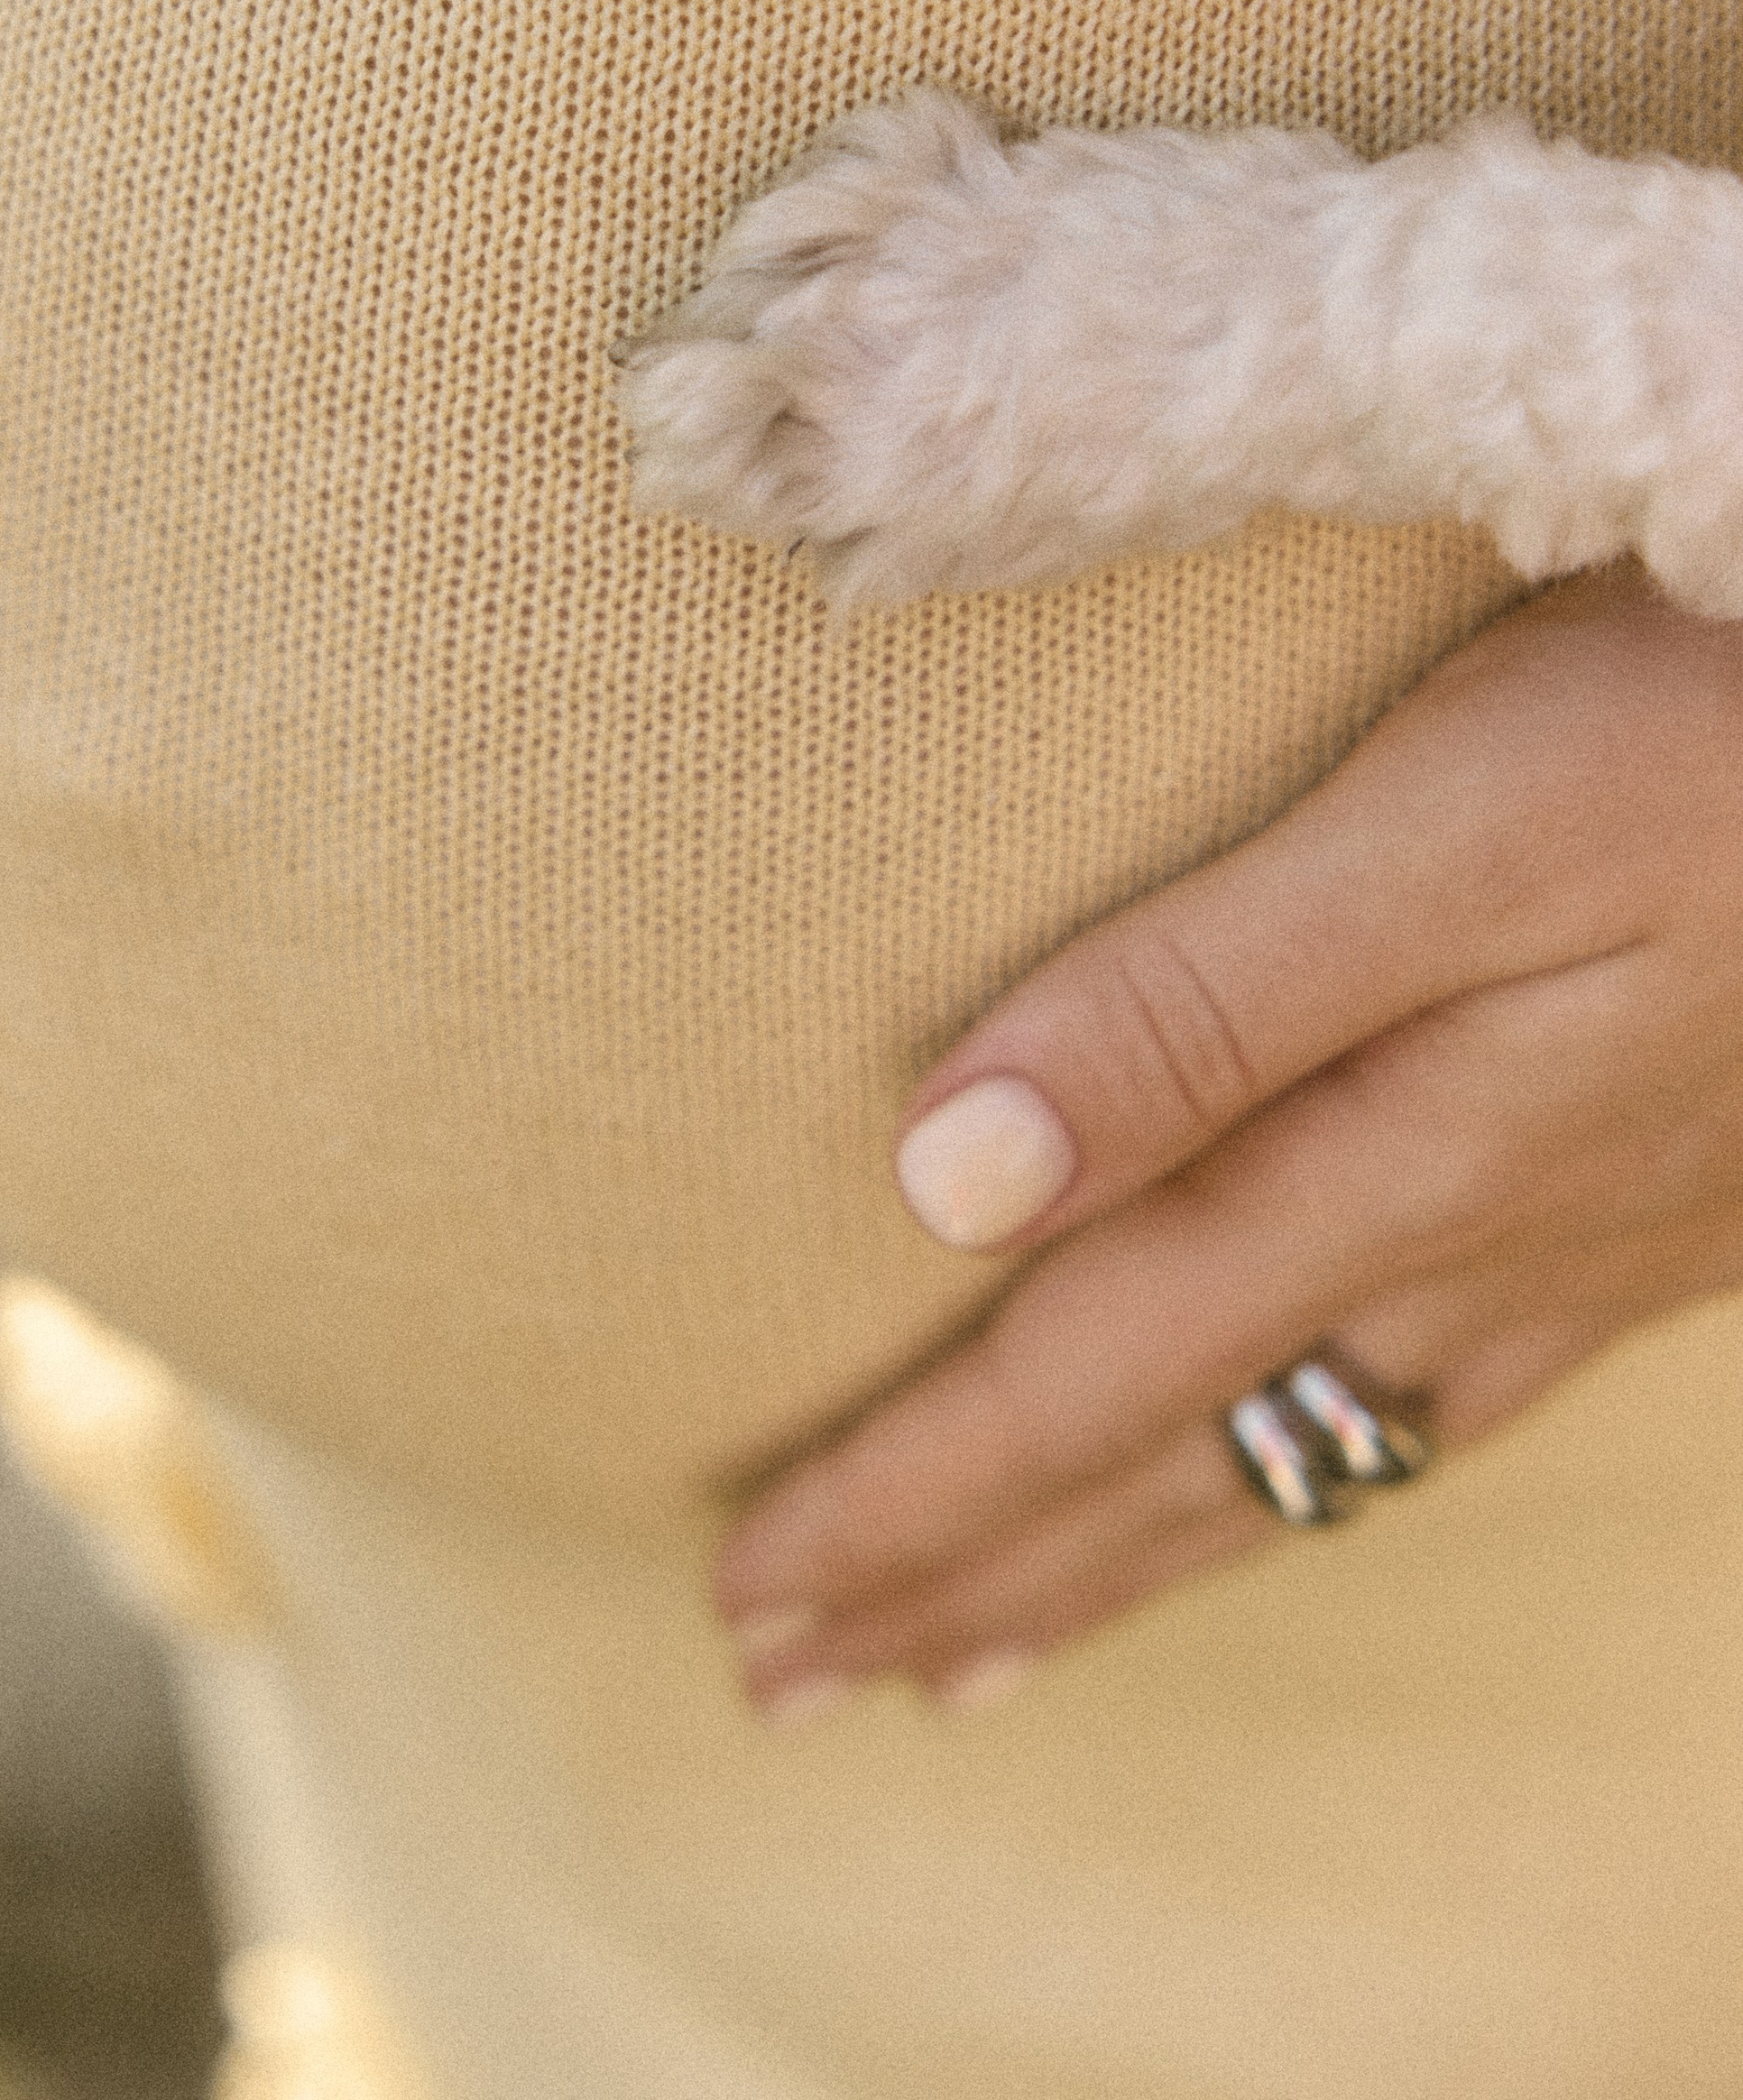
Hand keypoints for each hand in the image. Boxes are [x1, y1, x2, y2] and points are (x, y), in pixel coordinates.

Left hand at [716, 564, 1742, 1711]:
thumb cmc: (1710, 727)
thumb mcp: (1455, 822)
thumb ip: (1204, 993)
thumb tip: (939, 1178)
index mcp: (1392, 1168)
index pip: (1085, 1375)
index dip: (912, 1501)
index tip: (755, 1595)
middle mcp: (1471, 1257)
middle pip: (1174, 1465)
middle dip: (974, 1579)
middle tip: (793, 1676)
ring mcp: (1572, 1257)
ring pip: (1296, 1466)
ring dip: (1115, 1562)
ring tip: (979, 1658)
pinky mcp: (1641, 1216)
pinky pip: (1416, 1416)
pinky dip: (1285, 1489)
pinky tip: (1278, 1484)